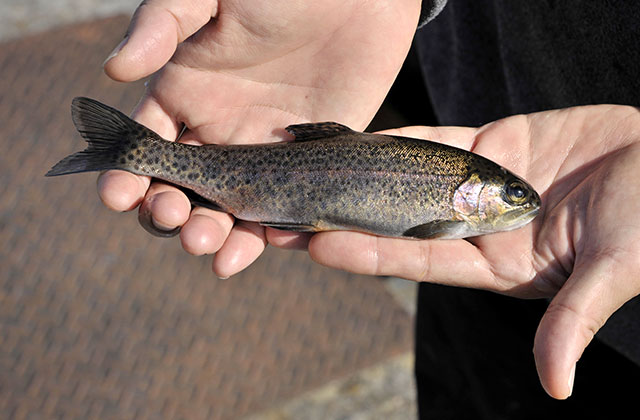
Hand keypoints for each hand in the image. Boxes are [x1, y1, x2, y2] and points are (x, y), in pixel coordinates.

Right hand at [99, 0, 420, 276]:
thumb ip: (164, 23)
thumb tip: (116, 70)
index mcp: (188, 94)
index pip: (149, 147)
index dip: (129, 175)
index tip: (119, 195)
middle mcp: (221, 130)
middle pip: (185, 189)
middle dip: (169, 212)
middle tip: (173, 218)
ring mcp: (264, 152)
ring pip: (229, 209)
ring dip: (211, 233)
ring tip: (206, 243)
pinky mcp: (308, 165)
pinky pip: (282, 209)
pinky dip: (265, 234)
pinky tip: (253, 246)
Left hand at [305, 105, 639, 398]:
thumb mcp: (612, 270)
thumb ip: (572, 321)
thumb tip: (556, 388)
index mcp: (496, 266)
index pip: (417, 261)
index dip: (368, 254)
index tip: (318, 246)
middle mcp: (475, 228)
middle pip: (396, 225)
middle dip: (343, 220)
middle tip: (286, 216)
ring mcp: (477, 187)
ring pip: (405, 180)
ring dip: (358, 176)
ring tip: (306, 172)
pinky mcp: (490, 148)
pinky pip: (435, 141)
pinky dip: (399, 138)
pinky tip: (358, 137)